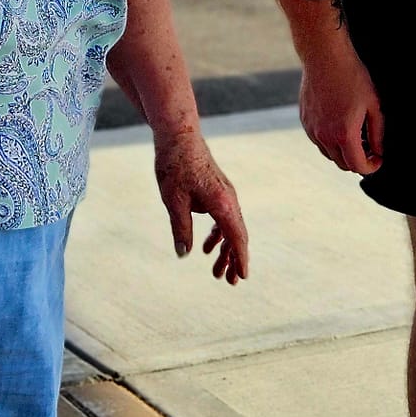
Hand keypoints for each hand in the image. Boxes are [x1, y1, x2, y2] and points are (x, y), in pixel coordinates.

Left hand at [152, 129, 248, 282]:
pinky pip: (223, 217)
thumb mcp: (174, 201)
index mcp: (222, 203)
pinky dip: (218, 234)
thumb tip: (184, 253)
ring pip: (230, 228)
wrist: (179, 134)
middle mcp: (229, 199)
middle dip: (233, 259)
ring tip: (216, 270)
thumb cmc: (175, 165)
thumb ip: (181, 228)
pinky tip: (206, 246)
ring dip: (224, 249)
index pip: (237, 237)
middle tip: (227, 282)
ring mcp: (224, 194)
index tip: (242, 277)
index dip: (240, 259)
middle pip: (236, 235)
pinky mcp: (217, 190)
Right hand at [299, 35, 383, 173]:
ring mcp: (312, 129)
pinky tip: (340, 125)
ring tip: (356, 136)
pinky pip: (318, 141)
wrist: (324, 57)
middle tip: (370, 149)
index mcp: (344, 134)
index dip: (372, 167)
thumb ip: (377, 133)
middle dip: (358, 161)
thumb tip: (378, 151)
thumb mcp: (374, 105)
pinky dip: (330, 141)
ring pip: (329, 154)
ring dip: (343, 152)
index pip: (358, 166)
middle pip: (342, 164)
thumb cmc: (351, 77)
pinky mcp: (305, 121)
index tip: (378, 159)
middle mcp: (324, 136)